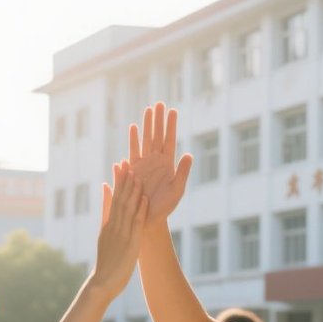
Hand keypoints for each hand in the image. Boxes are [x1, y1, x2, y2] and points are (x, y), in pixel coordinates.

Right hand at [91, 161, 146, 295]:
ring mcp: (121, 234)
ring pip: (127, 209)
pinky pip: (135, 223)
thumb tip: (105, 199)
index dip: (117, 182)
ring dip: (132, 191)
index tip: (120, 166)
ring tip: (137, 175)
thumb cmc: (106, 261)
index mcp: (107, 224)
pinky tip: (144, 198)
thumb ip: (105, 216)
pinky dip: (139, 210)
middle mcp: (113, 226)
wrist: (102, 283)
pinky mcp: (130, 243)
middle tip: (128, 162)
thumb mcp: (103, 236)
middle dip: (124, 181)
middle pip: (119, 200)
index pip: (113, 199)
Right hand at [127, 103, 192, 225]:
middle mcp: (156, 160)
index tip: (172, 110)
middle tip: (159, 103)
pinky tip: (133, 127)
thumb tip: (189, 154)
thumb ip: (183, 172)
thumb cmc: (165, 207)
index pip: (169, 139)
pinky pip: (133, 151)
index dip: (171, 125)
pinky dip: (133, 139)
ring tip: (148, 109)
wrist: (148, 218)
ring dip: (147, 125)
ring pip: (146, 139)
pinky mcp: (133, 169)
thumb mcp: (177, 190)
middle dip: (158, 119)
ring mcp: (144, 163)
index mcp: (168, 164)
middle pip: (157, 135)